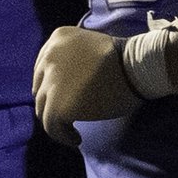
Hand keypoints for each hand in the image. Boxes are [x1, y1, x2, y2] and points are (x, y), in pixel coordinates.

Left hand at [33, 21, 129, 137]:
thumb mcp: (92, 46)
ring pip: (43, 110)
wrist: (137, 68)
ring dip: (56, 123)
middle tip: (67, 118)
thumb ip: (73, 59)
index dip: (52, 89)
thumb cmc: (124, 61)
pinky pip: (52, 127)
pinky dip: (62, 136)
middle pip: (40, 90)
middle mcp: (49, 58)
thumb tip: (64, 88)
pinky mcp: (58, 104)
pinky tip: (76, 139)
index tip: (65, 101)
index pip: (43, 70)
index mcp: (58, 39)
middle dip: (52, 105)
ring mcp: (51, 82)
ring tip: (72, 132)